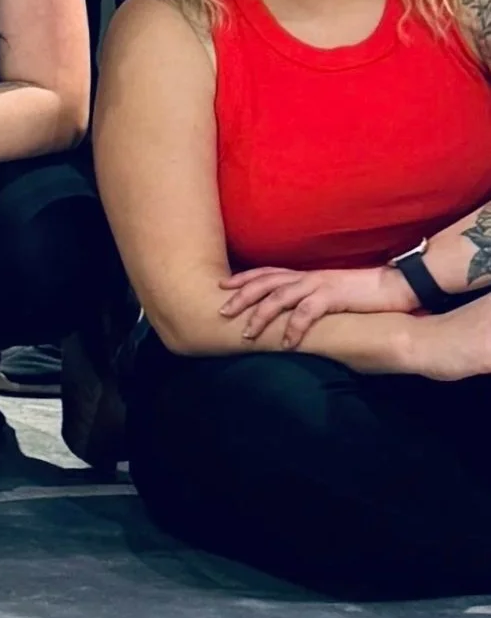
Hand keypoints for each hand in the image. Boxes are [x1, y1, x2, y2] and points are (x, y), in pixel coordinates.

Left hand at [219, 260, 413, 350]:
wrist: (396, 287)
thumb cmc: (365, 295)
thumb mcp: (332, 295)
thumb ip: (313, 301)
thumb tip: (298, 316)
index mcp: (307, 275)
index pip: (268, 273)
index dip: (244, 278)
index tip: (222, 286)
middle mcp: (308, 277)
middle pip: (266, 283)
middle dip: (241, 297)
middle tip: (221, 312)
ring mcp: (320, 285)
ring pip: (280, 297)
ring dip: (261, 316)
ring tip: (247, 334)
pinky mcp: (334, 296)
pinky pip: (307, 313)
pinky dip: (294, 328)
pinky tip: (286, 343)